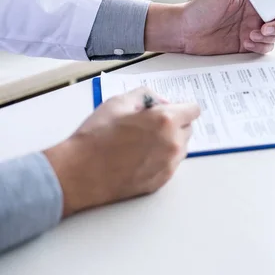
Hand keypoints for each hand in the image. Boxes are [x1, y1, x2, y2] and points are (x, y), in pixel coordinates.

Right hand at [44, 87, 199, 216]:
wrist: (79, 173)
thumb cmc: (96, 136)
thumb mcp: (118, 102)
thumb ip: (146, 95)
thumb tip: (160, 102)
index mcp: (166, 121)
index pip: (193, 110)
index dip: (181, 107)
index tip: (170, 110)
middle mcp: (173, 143)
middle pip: (188, 128)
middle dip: (175, 124)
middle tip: (150, 125)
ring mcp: (169, 164)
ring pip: (180, 147)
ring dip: (169, 142)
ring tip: (142, 142)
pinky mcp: (162, 181)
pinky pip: (171, 164)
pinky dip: (162, 158)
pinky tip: (139, 157)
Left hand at [181, 0, 274, 54]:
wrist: (185, 32)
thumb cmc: (199, 7)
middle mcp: (256, 12)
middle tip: (267, 27)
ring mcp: (253, 28)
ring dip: (270, 36)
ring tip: (251, 35)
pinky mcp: (248, 44)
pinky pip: (266, 47)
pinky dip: (261, 46)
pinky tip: (246, 42)